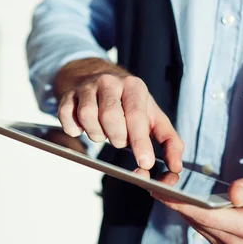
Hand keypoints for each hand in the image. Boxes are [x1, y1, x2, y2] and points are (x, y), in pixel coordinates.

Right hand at [55, 59, 183, 171]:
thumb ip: (169, 141)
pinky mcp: (67, 96)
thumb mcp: (153, 116)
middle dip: (117, 138)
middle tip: (119, 140)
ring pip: (88, 117)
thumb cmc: (127, 102)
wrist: (95, 76)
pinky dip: (74, 130)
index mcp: (133, 86)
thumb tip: (176, 167)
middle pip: (110, 116)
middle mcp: (109, 82)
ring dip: (96, 134)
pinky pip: (66, 118)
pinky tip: (83, 128)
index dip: (140, 141)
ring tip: (103, 132)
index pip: (136, 115)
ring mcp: (86, 88)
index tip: (145, 163)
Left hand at [151, 169, 242, 243]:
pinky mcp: (225, 243)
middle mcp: (238, 243)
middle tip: (155, 183)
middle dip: (176, 202)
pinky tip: (179, 197)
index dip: (184, 203)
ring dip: (180, 207)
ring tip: (162, 187)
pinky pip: (201, 226)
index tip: (163, 192)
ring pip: (196, 224)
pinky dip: (190, 211)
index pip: (209, 216)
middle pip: (198, 221)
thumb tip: (233, 193)